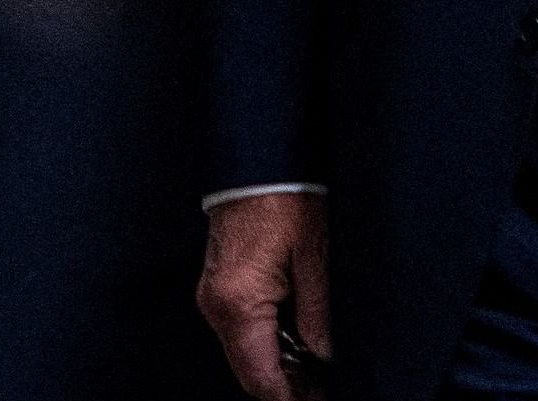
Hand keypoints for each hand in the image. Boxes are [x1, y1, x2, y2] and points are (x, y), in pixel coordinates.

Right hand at [201, 191, 332, 399]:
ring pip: (244, 351)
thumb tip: (324, 353)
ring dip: (277, 365)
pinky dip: (266, 342)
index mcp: (239, 304)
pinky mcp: (218, 284)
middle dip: (285, 386)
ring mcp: (213, 295)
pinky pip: (240, 328)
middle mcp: (216, 306)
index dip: (290, 398)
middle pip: (249, 370)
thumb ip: (319, 313)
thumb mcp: (315, 257)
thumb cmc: (286, 198)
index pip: (261, 376)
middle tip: (322, 389)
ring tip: (317, 371)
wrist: (257, 160)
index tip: (318, 400)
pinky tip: (297, 341)